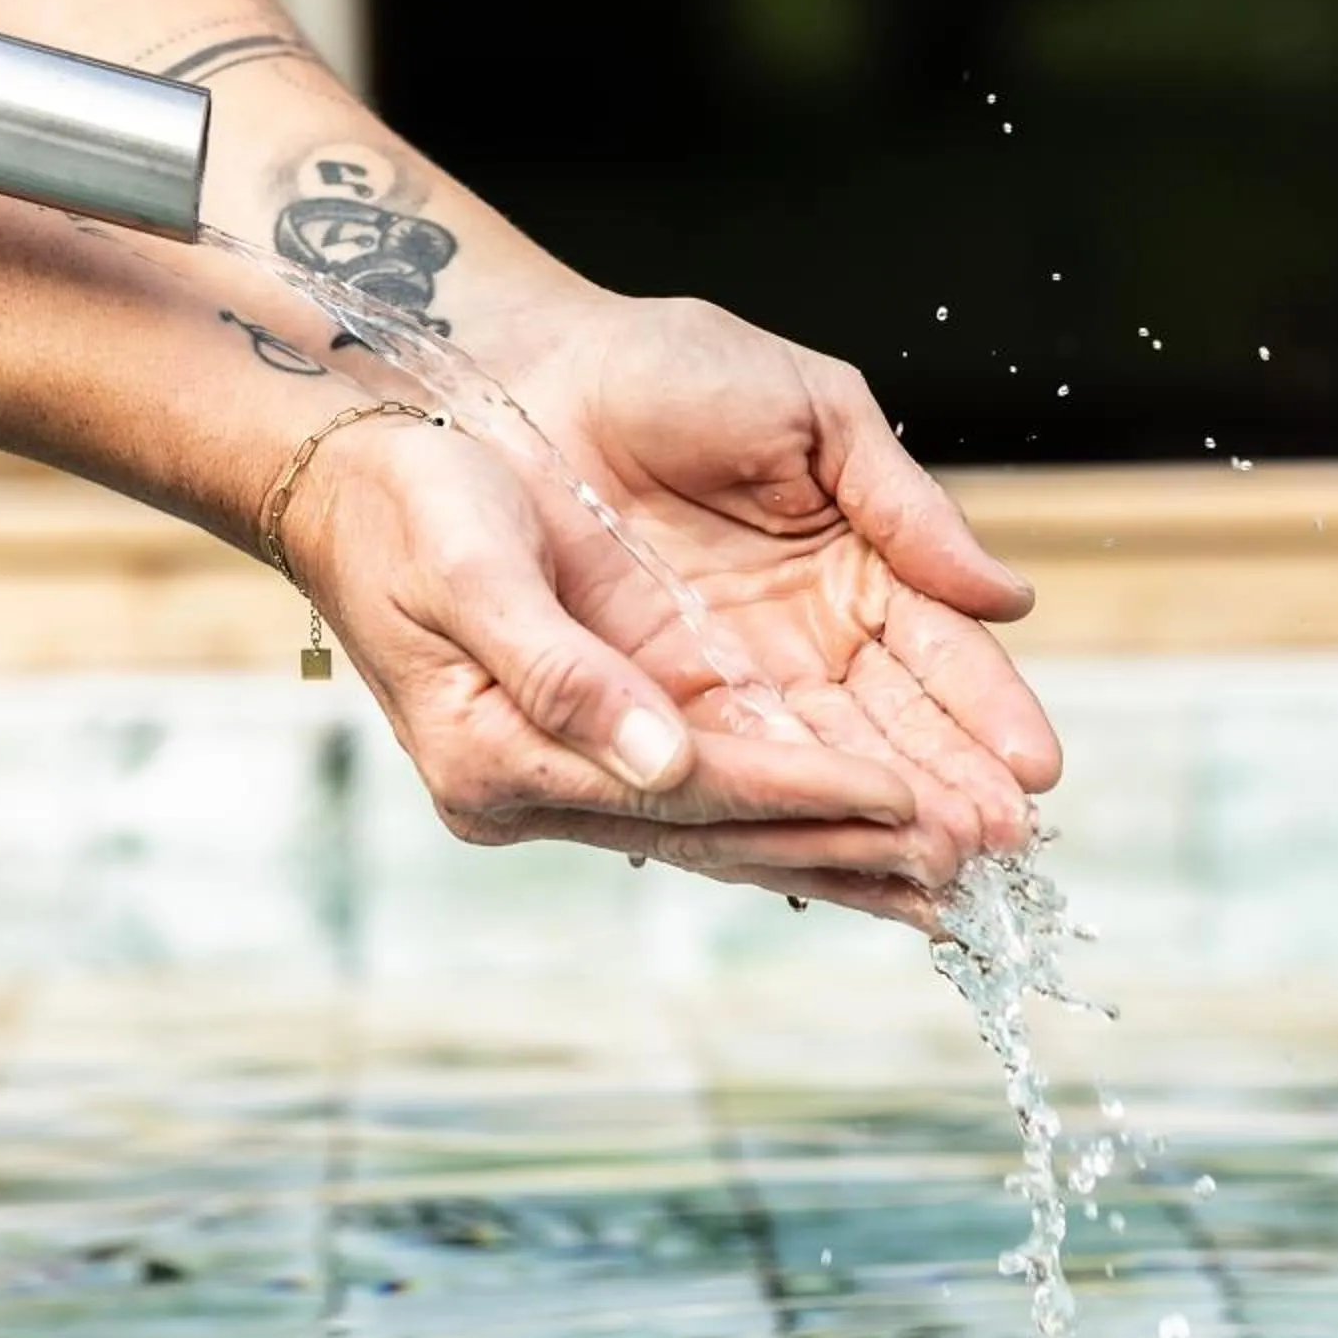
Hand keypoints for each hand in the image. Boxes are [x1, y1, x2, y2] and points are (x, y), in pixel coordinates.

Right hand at [278, 407, 974, 926]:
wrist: (355, 460)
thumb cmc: (405, 501)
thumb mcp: (466, 569)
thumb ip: (562, 675)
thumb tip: (664, 761)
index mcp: (501, 757)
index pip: (688, 788)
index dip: (801, 794)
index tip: (907, 800)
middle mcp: (548, 783)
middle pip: (730, 829)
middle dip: (860, 843)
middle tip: (982, 862)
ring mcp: (578, 769)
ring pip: (739, 824)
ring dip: (852, 846)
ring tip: (964, 877)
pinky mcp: (610, 738)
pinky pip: (727, 791)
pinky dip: (809, 810)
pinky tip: (885, 831)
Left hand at [480, 291, 1063, 912]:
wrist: (527, 368)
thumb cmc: (669, 368)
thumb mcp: (815, 414)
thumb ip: (904, 504)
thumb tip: (1008, 597)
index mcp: (852, 568)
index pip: (936, 655)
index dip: (986, 710)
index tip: (1035, 766)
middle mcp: (798, 642)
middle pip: (889, 730)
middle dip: (948, 787)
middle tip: (1000, 846)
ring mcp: (725, 680)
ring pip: (817, 762)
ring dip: (879, 816)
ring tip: (941, 865)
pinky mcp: (646, 704)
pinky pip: (719, 764)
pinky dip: (776, 810)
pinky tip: (838, 850)